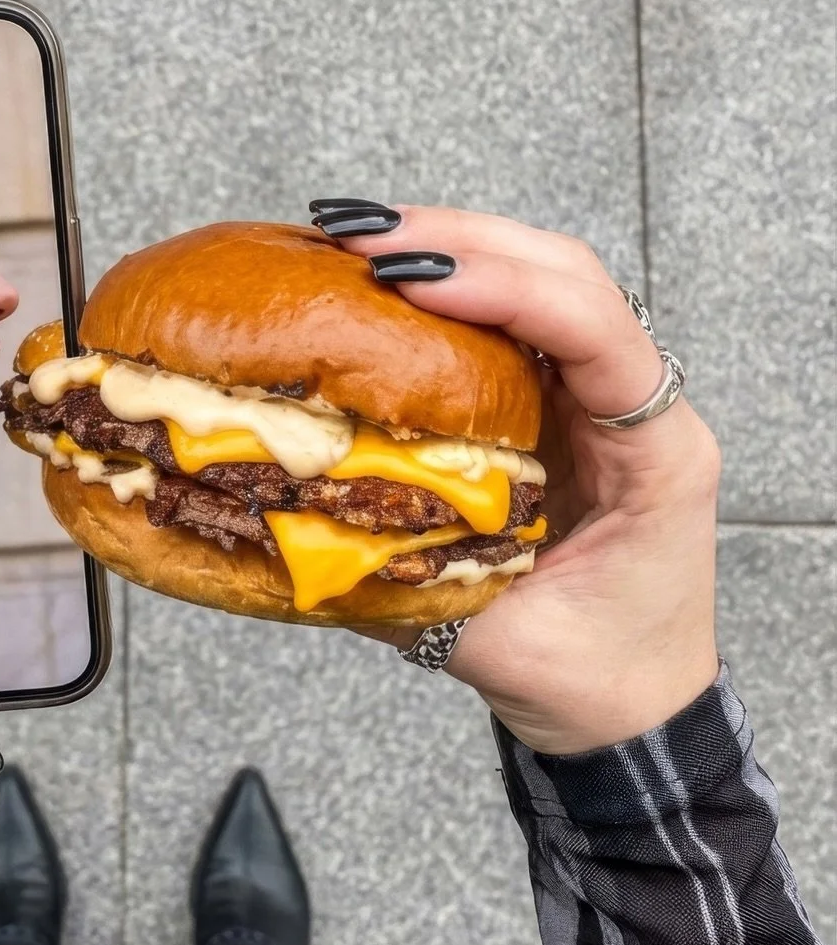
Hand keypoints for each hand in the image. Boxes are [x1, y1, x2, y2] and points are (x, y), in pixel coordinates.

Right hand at [328, 207, 719, 754]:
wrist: (631, 709)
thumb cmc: (592, 679)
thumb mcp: (498, 643)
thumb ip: (404, 584)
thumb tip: (289, 530)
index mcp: (655, 456)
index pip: (600, 333)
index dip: (509, 293)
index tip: (416, 282)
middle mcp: (634, 407)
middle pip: (566, 274)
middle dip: (461, 241)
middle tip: (358, 235)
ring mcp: (596, 398)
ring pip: (539, 278)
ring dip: (450, 246)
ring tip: (355, 239)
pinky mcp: (555, 402)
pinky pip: (509, 319)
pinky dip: (447, 286)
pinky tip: (379, 278)